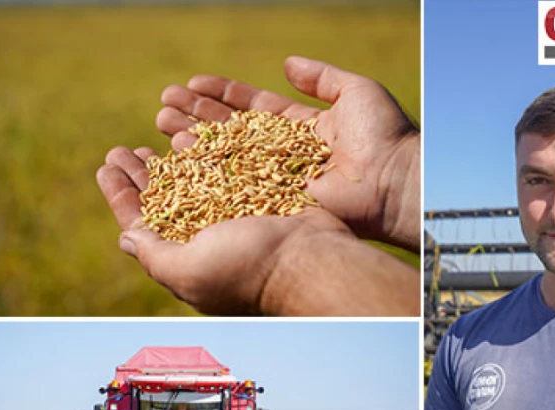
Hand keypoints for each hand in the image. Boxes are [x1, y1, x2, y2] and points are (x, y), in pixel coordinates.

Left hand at [97, 146, 354, 314]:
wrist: (309, 259)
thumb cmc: (246, 269)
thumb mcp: (189, 269)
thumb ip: (154, 254)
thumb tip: (126, 237)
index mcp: (185, 257)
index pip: (142, 223)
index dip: (121, 196)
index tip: (105, 167)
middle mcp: (206, 237)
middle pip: (164, 198)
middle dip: (141, 173)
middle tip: (122, 149)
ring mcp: (233, 214)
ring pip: (194, 176)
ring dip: (172, 153)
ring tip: (158, 127)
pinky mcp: (259, 195)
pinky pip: (226, 165)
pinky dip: (207, 147)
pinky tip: (193, 132)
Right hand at [156, 56, 418, 251]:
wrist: (392, 181)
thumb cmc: (382, 135)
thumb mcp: (356, 91)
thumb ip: (321, 77)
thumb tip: (286, 63)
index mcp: (300, 129)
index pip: (252, 108)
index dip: (222, 94)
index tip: (192, 82)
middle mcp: (281, 155)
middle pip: (230, 131)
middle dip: (196, 115)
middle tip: (164, 103)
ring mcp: (273, 180)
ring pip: (223, 155)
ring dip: (191, 138)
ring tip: (162, 122)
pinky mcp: (270, 201)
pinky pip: (231, 183)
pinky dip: (203, 168)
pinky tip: (178, 152)